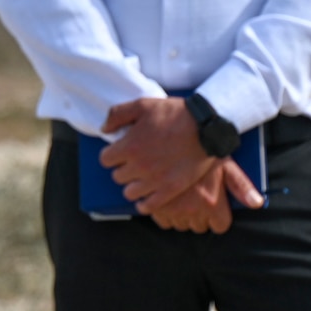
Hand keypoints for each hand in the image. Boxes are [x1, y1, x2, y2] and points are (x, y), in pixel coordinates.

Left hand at [99, 98, 212, 213]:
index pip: (106, 159)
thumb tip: (104, 130)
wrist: (206, 127)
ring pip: (129, 192)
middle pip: (117, 176)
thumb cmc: (175, 113)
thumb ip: (117, 115)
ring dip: (133, 185)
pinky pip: (148, 206)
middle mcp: (139, 166)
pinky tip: (147, 195)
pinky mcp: (170, 189)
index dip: (112, 154)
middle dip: (123, 168)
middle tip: (135, 161)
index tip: (121, 151)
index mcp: (130, 146)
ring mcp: (154, 180)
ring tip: (142, 177)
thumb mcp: (143, 104)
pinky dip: (144, 203)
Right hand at [147, 159, 264, 233]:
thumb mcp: (226, 164)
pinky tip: (168, 199)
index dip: (218, 217)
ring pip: (181, 225)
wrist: (171, 135)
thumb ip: (241, 186)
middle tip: (197, 197)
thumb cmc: (203, 148)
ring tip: (183, 197)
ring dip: (182, 215)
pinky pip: (164, 222)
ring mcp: (172, 210)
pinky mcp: (155, 207)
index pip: (220, 226)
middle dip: (200, 215)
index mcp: (212, 203)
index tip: (215, 207)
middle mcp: (192, 210)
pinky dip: (165, 213)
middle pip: (199, 226)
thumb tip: (257, 203)